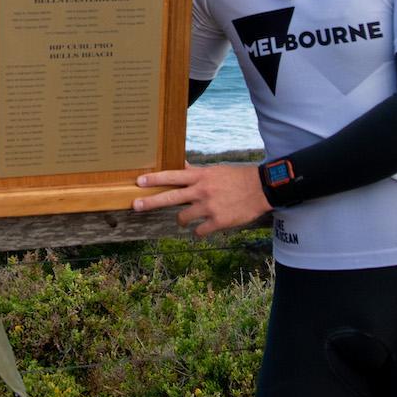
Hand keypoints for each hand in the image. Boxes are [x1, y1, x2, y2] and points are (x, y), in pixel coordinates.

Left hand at [132, 164, 271, 236]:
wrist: (261, 189)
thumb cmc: (236, 178)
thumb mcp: (215, 171)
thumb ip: (196, 172)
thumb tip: (182, 165)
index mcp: (201, 177)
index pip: (172, 176)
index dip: (154, 179)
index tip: (138, 181)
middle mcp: (201, 191)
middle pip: (170, 197)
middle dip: (150, 202)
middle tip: (135, 205)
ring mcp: (209, 207)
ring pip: (183, 218)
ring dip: (181, 221)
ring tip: (185, 220)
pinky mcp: (218, 222)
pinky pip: (199, 231)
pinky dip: (198, 231)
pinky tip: (202, 229)